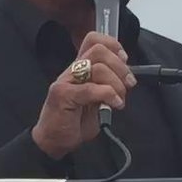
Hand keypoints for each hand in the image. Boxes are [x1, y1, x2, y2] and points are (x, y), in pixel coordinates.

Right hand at [32, 33, 135, 158]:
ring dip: (117, 84)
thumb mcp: (97, 101)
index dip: (113, 45)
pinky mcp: (63, 95)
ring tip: (120, 100)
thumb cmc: (74, 122)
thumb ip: (108, 86)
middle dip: (120, 67)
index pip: (93, 40)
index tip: (124, 61)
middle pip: (99, 51)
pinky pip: (92, 89)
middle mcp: (72, 71)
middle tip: (128, 84)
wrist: (53, 141)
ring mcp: (66, 81)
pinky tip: (115, 105)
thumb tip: (127, 78)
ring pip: (98, 68)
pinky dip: (109, 95)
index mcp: (80, 69)